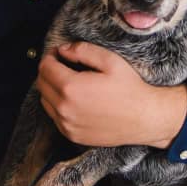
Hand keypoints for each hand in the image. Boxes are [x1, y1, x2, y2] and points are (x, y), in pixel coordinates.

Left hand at [36, 43, 186, 149]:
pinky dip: (58, 106)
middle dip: (49, 71)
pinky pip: (55, 117)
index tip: (58, 53)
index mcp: (71, 88)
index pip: (45, 67)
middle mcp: (64, 109)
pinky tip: (75, 100)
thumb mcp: (110, 61)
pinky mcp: (72, 135)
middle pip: (41, 84)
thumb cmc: (130, 89)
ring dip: (51, 89)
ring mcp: (67, 125)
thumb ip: (82, 50)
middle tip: (63, 65)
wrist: (145, 119)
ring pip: (45, 101)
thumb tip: (63, 49)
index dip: (50, 56)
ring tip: (69, 82)